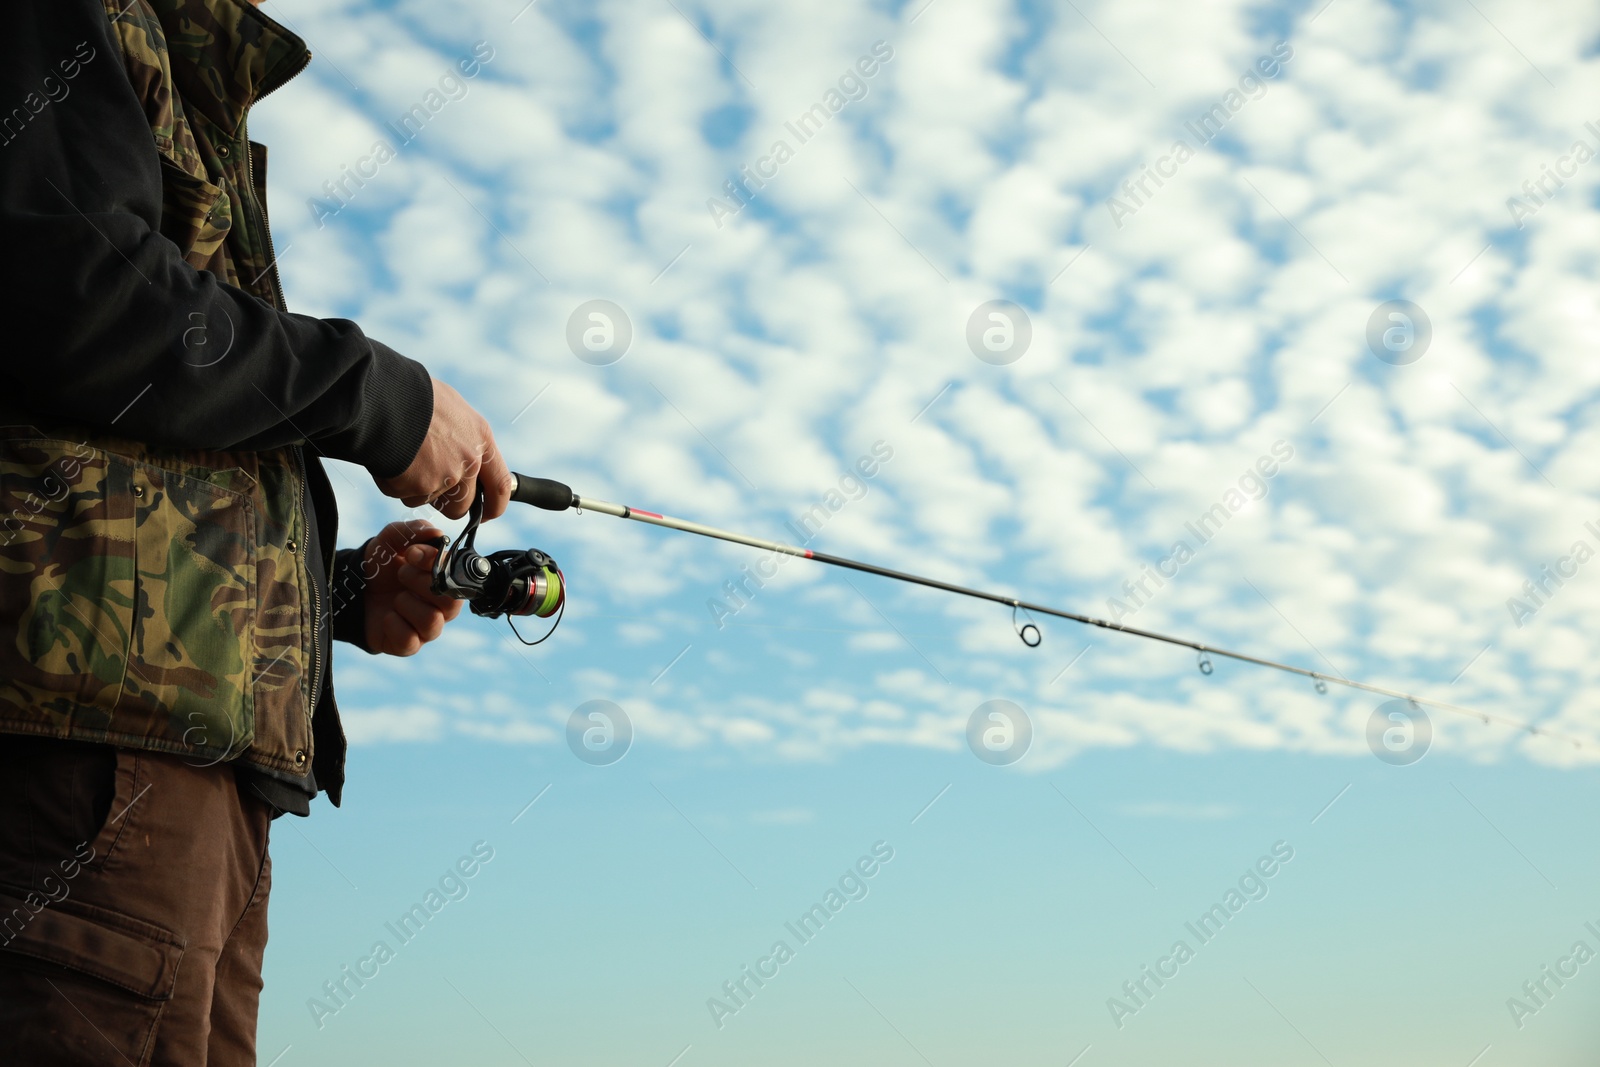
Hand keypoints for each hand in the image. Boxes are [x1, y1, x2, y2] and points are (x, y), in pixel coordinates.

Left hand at [362, 521, 463, 655]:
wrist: (354, 589)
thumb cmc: (382, 565)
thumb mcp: (391, 539)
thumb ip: (413, 531)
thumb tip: (437, 534)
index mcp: (445, 580)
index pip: (458, 576)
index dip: (436, 562)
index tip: (412, 553)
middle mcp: (442, 606)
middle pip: (452, 603)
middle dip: (422, 584)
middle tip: (402, 573)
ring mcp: (426, 628)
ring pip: (432, 622)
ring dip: (408, 604)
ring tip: (395, 597)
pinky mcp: (409, 645)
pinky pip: (410, 641)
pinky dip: (394, 624)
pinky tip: (386, 615)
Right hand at [375, 377, 513, 520]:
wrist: (384, 398)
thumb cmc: (412, 396)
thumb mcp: (451, 409)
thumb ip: (462, 437)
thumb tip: (463, 452)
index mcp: (480, 439)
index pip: (501, 484)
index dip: (495, 505)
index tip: (488, 514)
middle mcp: (468, 461)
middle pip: (462, 505)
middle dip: (445, 503)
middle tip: (425, 483)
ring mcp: (446, 476)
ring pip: (428, 500)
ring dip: (415, 488)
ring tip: (402, 456)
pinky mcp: (420, 486)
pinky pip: (405, 495)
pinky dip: (394, 482)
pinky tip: (390, 457)